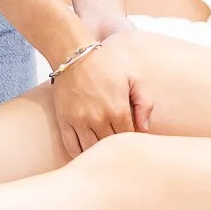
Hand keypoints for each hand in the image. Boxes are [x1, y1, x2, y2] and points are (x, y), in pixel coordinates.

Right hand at [51, 42, 136, 158]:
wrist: (74, 56)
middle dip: (117, 148)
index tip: (132, 138)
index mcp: (118, 110)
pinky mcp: (65, 121)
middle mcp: (99, 119)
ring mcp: (80, 121)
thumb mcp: (133, 79)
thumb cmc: (106, 65)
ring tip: (104, 150)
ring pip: (92, 150)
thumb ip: (145, 103)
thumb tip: (145, 128)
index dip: (133, 141)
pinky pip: (72, 147)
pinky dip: (80, 153)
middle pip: (112, 146)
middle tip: (120, 147)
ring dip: (99, 153)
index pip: (130, 138)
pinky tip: (87, 151)